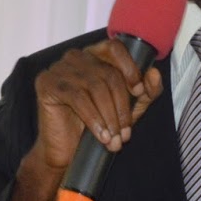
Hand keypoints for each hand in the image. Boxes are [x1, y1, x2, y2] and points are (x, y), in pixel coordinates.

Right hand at [6, 40, 163, 200]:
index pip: (115, 48)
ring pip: (95, 86)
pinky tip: (101, 136)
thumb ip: (146, 91)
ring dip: (109, 117)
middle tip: (125, 133)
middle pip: (108, 73)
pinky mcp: (46, 83)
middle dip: (121, 107)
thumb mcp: (129, 109)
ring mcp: (59, 68)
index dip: (130, 68)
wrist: (66, 152)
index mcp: (94, 55)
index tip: (138, 92)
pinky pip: (77, 97)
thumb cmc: (97, 126)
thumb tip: (154, 73)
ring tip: (114, 139)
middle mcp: (76, 57)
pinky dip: (94, 119)